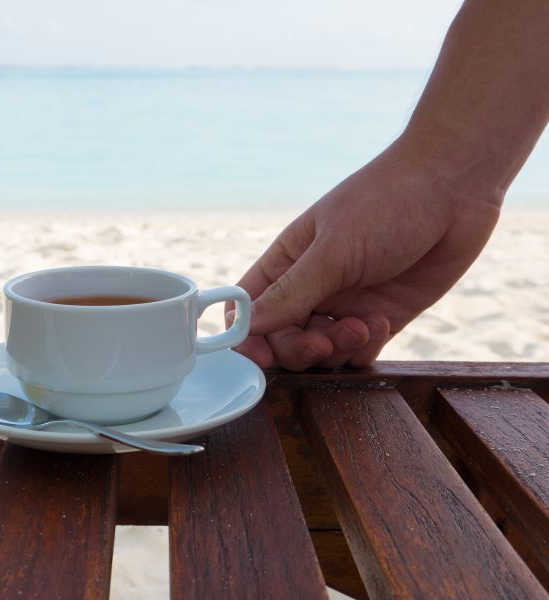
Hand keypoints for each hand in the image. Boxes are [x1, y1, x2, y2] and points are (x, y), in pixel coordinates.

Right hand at [231, 140, 501, 370]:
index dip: (245, 337)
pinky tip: (379, 324)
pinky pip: (358, 352)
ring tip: (362, 326)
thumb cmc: (385, 203)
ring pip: (321, 352)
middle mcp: (311, 288)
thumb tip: (246, 328)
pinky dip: (363, 349)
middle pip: (283, 339)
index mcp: (287, 263)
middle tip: (321, 344)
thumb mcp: (333, 250)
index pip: (249, 309)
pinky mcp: (380, 318)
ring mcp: (345, 305)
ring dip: (336, 349)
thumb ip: (291, 293)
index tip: (257, 356)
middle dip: (297, 348)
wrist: (454, 187)